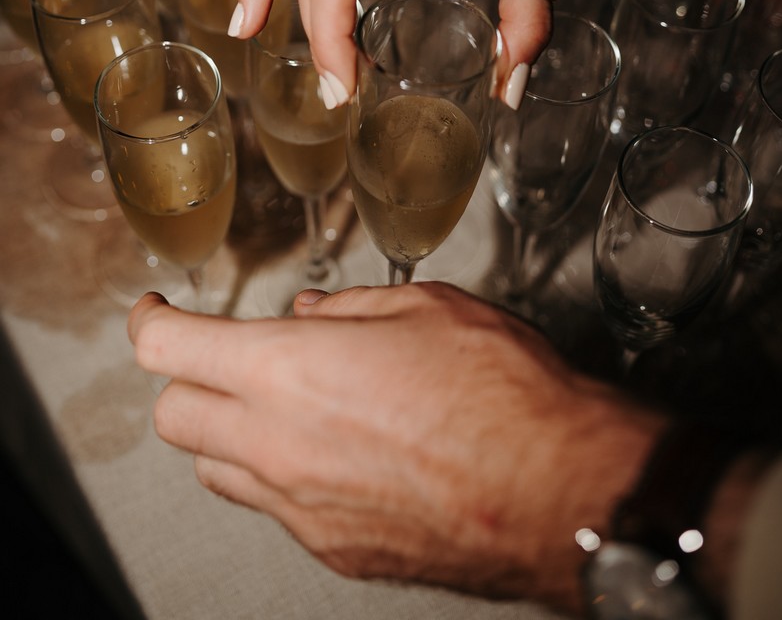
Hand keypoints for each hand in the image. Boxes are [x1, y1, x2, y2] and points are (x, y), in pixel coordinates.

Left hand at [128, 282, 665, 612]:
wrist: (558, 490)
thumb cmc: (501, 391)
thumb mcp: (425, 307)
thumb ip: (346, 311)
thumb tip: (306, 319)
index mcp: (288, 372)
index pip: (167, 349)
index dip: (147, 321)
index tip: (153, 310)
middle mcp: (277, 447)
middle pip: (174, 418)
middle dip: (188, 380)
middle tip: (227, 357)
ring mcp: (301, 509)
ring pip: (216, 472)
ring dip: (230, 433)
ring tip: (286, 406)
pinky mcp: (334, 551)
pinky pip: (277, 509)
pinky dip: (284, 476)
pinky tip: (340, 453)